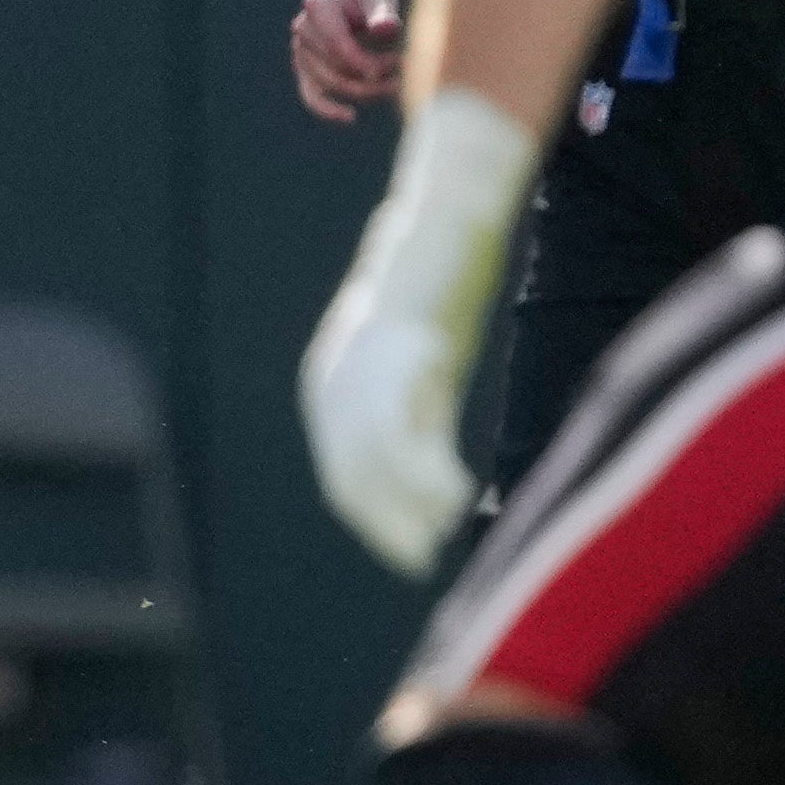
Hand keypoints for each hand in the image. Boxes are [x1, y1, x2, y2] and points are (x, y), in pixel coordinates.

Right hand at [289, 0, 406, 120]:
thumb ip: (383, 13)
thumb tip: (387, 29)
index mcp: (317, 5)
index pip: (338, 44)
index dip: (365, 61)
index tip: (397, 63)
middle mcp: (302, 28)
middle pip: (335, 66)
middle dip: (372, 74)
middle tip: (404, 65)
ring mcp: (300, 50)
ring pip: (330, 84)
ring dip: (365, 89)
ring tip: (395, 84)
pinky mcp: (304, 68)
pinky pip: (311, 95)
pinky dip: (328, 110)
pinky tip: (349, 118)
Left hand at [300, 257, 478, 574]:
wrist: (441, 226)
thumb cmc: (431, 292)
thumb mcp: (409, 356)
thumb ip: (409, 405)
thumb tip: (423, 456)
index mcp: (329, 386)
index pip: (343, 476)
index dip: (374, 520)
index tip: (406, 553)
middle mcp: (340, 382)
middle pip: (355, 477)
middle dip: (389, 524)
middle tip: (421, 558)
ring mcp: (370, 369)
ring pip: (383, 462)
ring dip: (413, 505)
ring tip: (444, 531)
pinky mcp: (407, 355)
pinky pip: (414, 431)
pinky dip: (432, 473)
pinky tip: (455, 496)